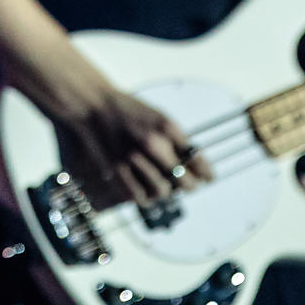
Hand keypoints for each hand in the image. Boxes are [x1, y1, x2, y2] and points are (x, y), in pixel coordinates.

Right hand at [59, 82, 215, 207]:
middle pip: (183, 180)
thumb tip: (193, 163)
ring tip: (165, 188)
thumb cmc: (128, 111)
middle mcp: (153, 143)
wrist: (95, 106)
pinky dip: (146, 198)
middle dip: (189, 186)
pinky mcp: (117, 170)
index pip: (196, 158)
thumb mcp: (159, 116)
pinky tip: (147, 192)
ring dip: (166, 193)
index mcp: (167, 127)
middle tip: (188, 186)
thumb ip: (176, 138)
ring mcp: (134, 158)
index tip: (209, 178)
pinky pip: (139, 196)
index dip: (206, 173)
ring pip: (162, 192)